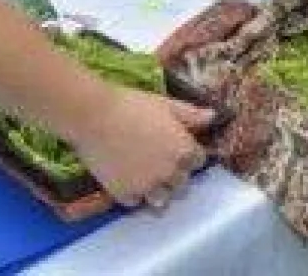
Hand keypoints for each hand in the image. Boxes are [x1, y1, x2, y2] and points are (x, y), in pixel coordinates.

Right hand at [71, 87, 211, 208]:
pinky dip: (134, 194)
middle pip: (181, 183)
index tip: (177, 148)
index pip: (198, 161)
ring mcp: (147, 186)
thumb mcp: (165, 105)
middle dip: (174, 174)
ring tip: (145, 176)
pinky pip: (136, 202)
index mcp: (182, 150)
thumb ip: (190, 114)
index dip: (188, 154)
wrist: (94, 116)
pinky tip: (127, 179)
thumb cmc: (131, 105)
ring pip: (161, 199)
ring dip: (157, 190)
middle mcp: (169, 173)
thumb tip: (213, 116)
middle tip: (159, 161)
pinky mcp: (124, 194)